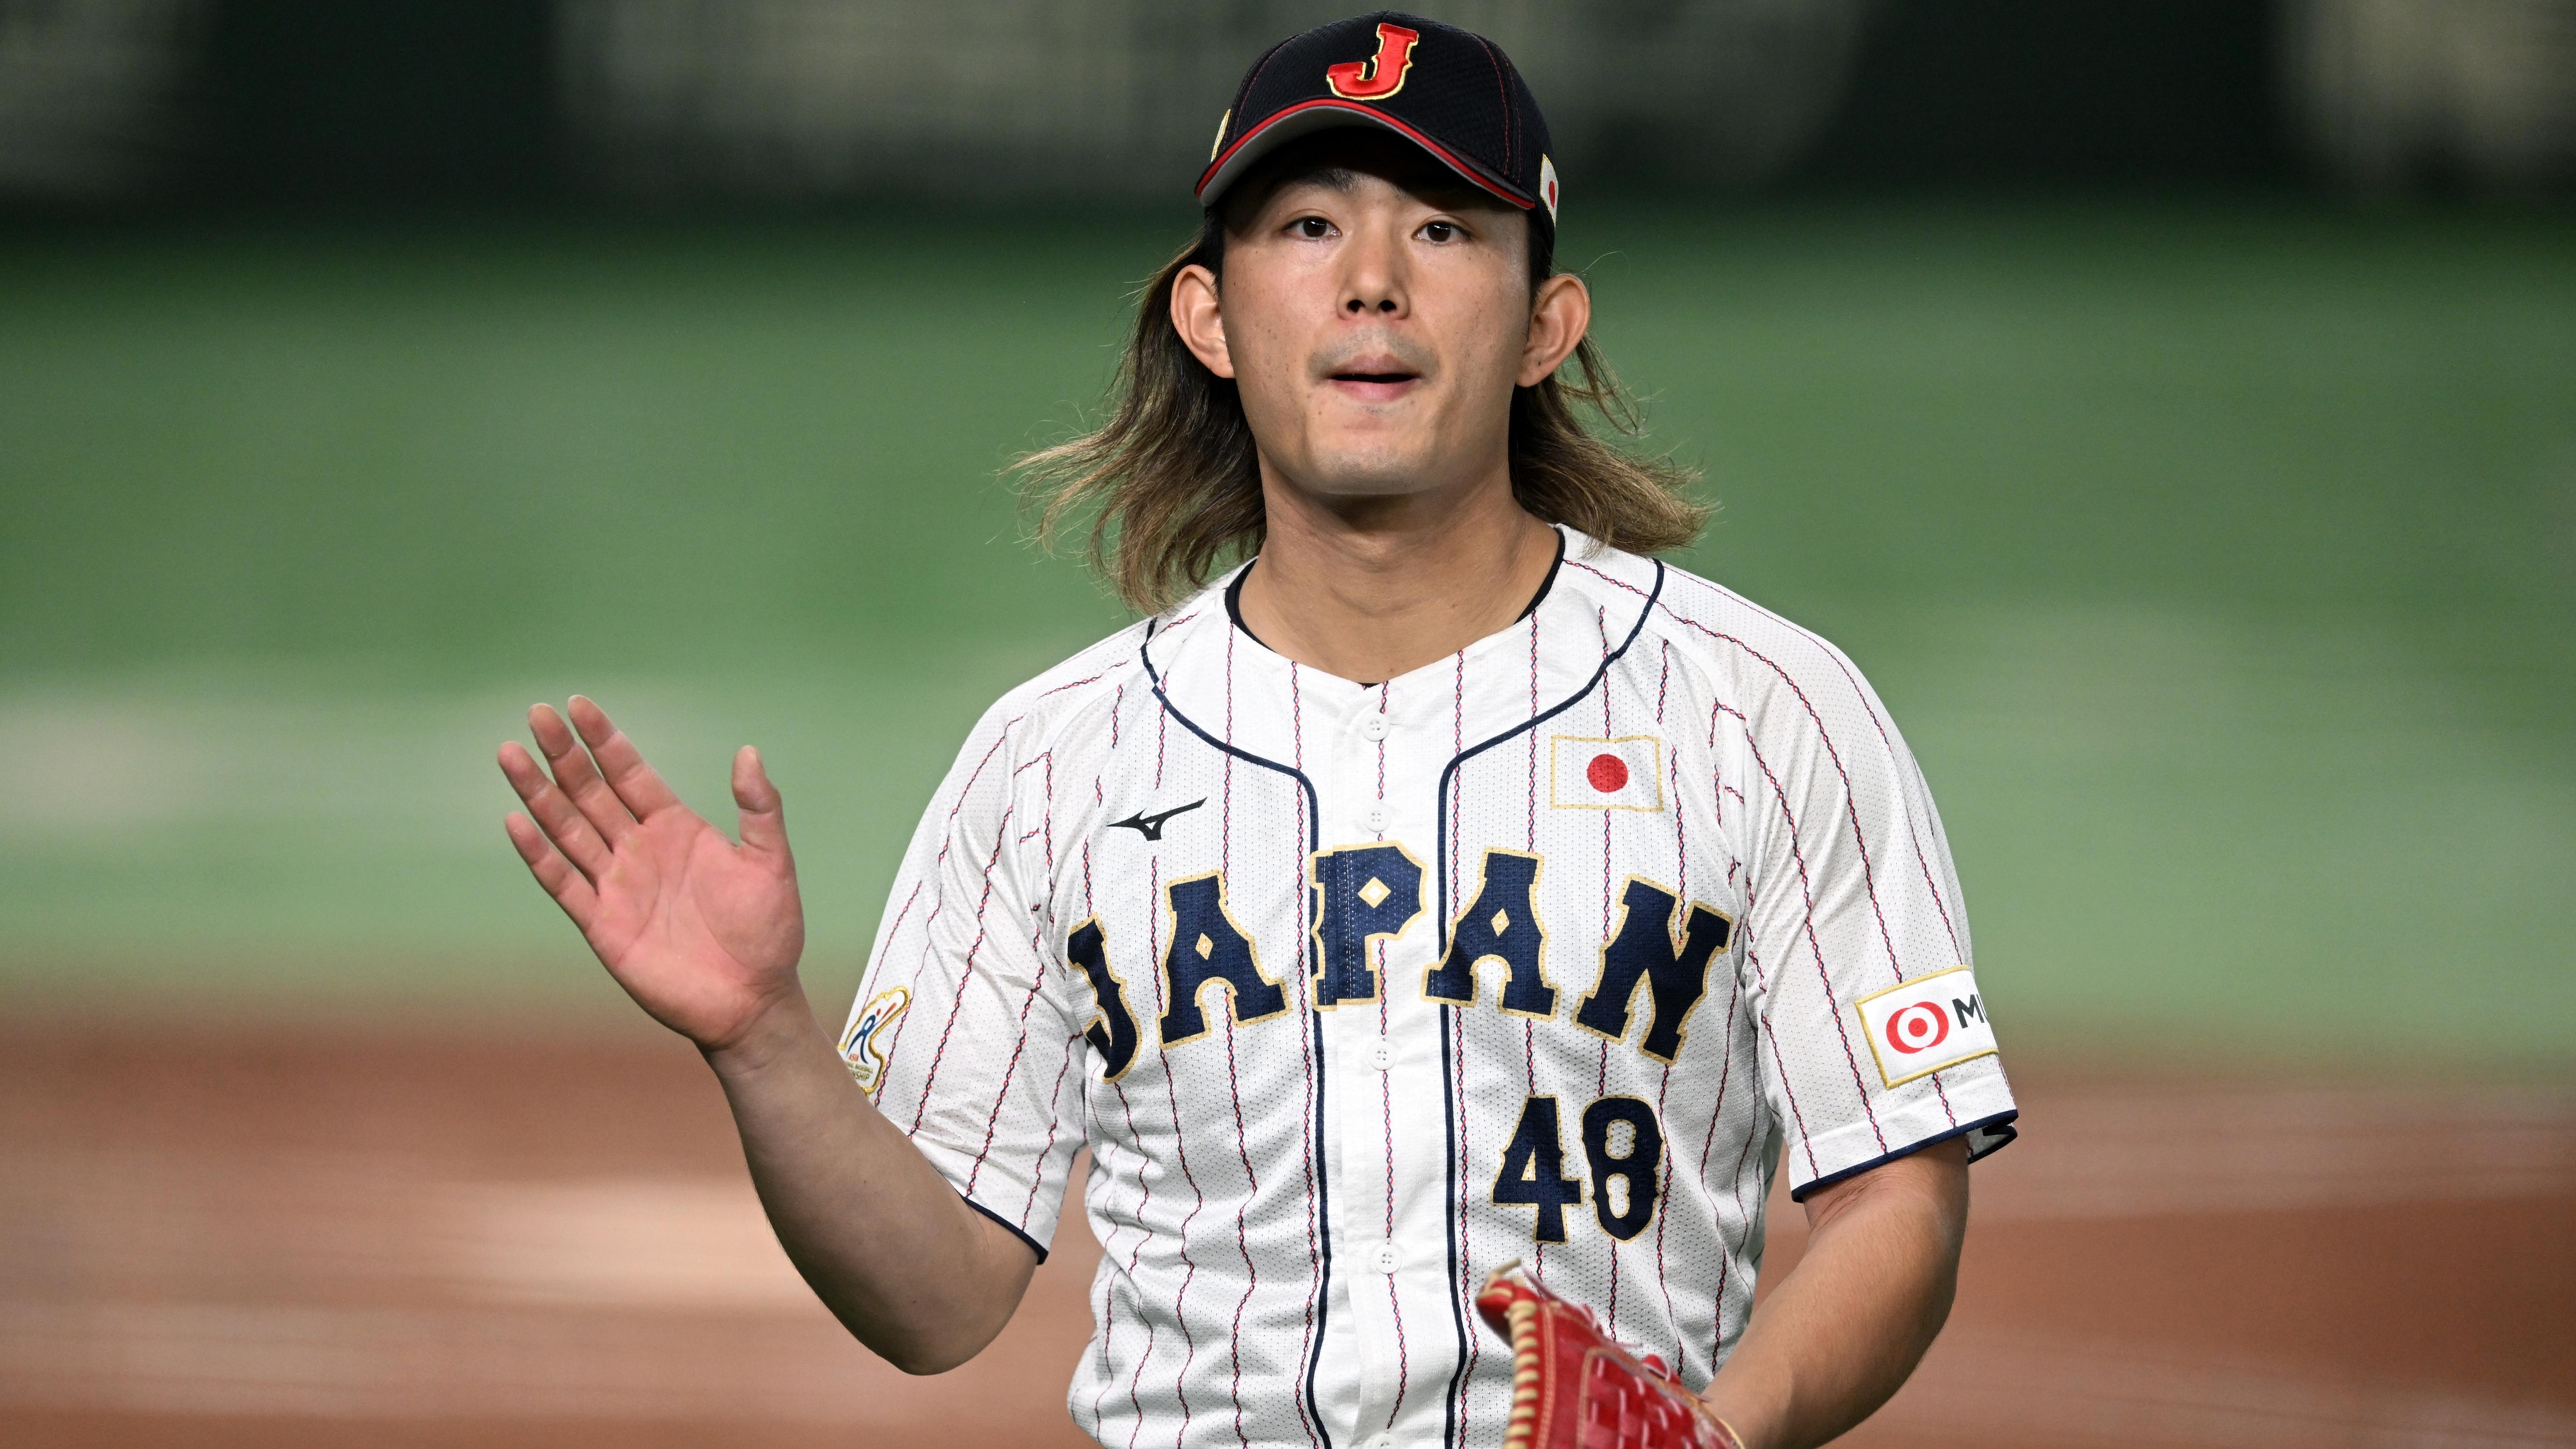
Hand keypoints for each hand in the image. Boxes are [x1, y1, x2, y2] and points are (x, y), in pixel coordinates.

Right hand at [499, 696, 806, 1052]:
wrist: (752, 999)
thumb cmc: (768, 932)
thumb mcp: (771, 862)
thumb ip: (760, 808)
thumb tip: (749, 752)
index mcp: (677, 828)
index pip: (631, 773)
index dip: (604, 740)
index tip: (577, 705)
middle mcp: (640, 850)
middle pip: (591, 792)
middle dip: (563, 754)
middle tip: (536, 714)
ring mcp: (617, 885)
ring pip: (568, 829)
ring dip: (540, 794)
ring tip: (511, 754)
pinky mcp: (602, 924)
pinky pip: (563, 883)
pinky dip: (539, 854)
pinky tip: (516, 822)